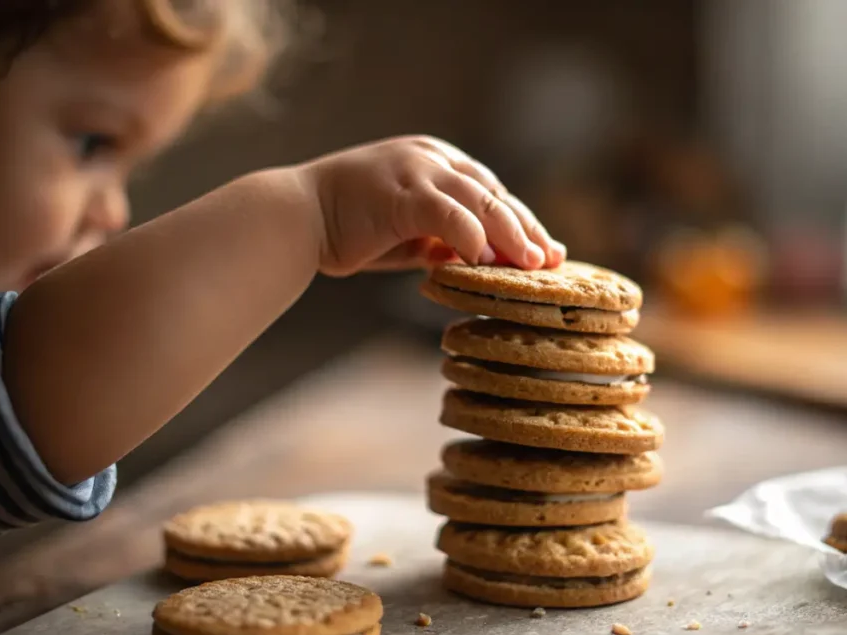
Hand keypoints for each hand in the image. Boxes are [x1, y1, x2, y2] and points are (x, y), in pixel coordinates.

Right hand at [301, 135, 565, 275]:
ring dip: (511, 233)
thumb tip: (479, 259)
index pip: (489, 191)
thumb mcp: (408, 233)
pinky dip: (472, 235)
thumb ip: (442, 239)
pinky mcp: (401, 192)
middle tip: (551, 260)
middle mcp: (431, 157)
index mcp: (434, 160)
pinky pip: (448, 214)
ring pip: (480, 200)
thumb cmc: (348, 228)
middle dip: (526, 228)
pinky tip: (488, 259)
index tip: (546, 251)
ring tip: (532, 264)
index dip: (520, 222)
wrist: (295, 218)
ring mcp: (416, 170)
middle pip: (493, 192)